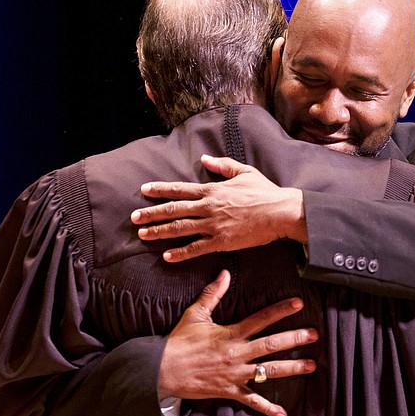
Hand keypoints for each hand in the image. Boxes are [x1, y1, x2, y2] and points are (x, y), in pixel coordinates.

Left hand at [130, 155, 306, 261]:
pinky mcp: (221, 241)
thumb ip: (222, 165)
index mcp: (212, 190)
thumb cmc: (264, 192)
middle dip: (151, 213)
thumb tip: (204, 159)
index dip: (159, 189)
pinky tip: (167, 256)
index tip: (143, 190)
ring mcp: (213, 225)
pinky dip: (180, 253)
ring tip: (142, 234)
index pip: (179, 189)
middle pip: (173, 210)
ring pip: (180, 229)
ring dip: (159, 232)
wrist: (280, 213)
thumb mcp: (244, 172)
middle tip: (134, 217)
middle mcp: (208, 207)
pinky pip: (196, 248)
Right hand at [158, 270, 317, 415]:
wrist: (162, 370)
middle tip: (314, 334)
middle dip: (294, 339)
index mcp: (231, 333)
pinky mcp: (229, 390)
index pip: (261, 319)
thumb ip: (212, 294)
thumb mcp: (195, 314)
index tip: (299, 304)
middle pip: (272, 344)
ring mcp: (235, 374)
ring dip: (291, 368)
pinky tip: (282, 413)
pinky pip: (251, 401)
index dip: (281, 310)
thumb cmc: (178, 341)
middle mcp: (237, 353)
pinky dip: (267, 408)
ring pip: (268, 371)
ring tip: (311, 365)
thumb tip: (224, 273)